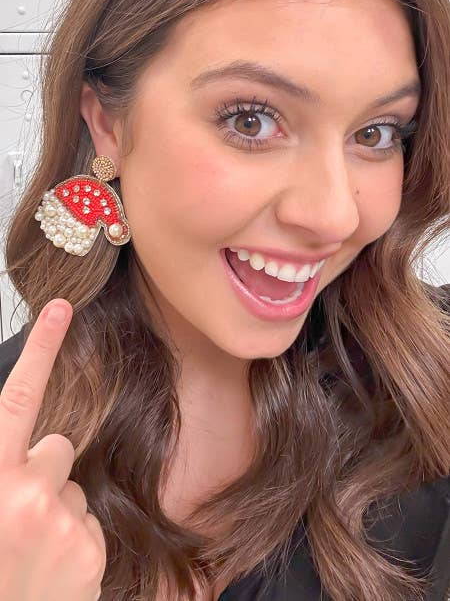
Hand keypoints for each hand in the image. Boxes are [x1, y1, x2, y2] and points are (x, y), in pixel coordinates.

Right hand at [0, 299, 105, 600]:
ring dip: (57, 505)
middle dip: (43, 469)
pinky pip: (89, 517)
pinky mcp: (87, 548)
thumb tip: (28, 441)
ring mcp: (59, 522)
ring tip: (32, 544)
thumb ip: (3, 460)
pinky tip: (52, 563)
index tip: (60, 308)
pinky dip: (73, 535)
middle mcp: (23, 494)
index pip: (18, 398)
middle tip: (18, 515)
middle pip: (57, 445)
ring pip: (74, 484)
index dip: (40, 348)